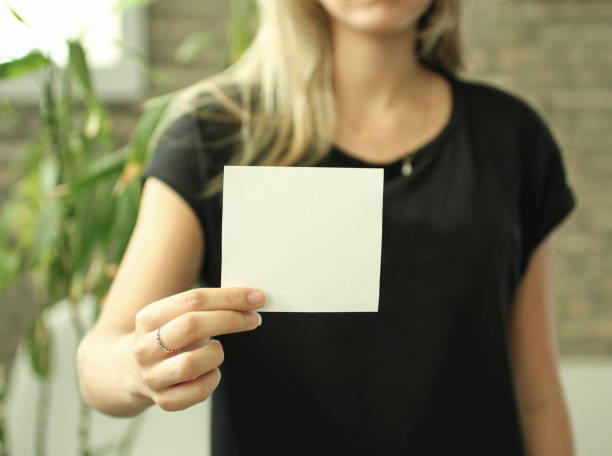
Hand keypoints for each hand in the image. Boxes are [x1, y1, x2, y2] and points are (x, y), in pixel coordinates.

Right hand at [130, 287, 265, 410]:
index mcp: (148, 317)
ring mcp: (152, 376)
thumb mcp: (176, 316)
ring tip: (216, 350)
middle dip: (229, 320)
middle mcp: (145, 347)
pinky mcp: (163, 400)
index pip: (193, 300)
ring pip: (191, 363)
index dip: (229, 297)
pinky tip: (210, 370)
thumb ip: (206, 306)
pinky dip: (213, 379)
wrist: (132, 371)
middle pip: (191, 326)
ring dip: (216, 354)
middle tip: (252, 319)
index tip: (255, 298)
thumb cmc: (168, 337)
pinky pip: (198, 391)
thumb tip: (248, 300)